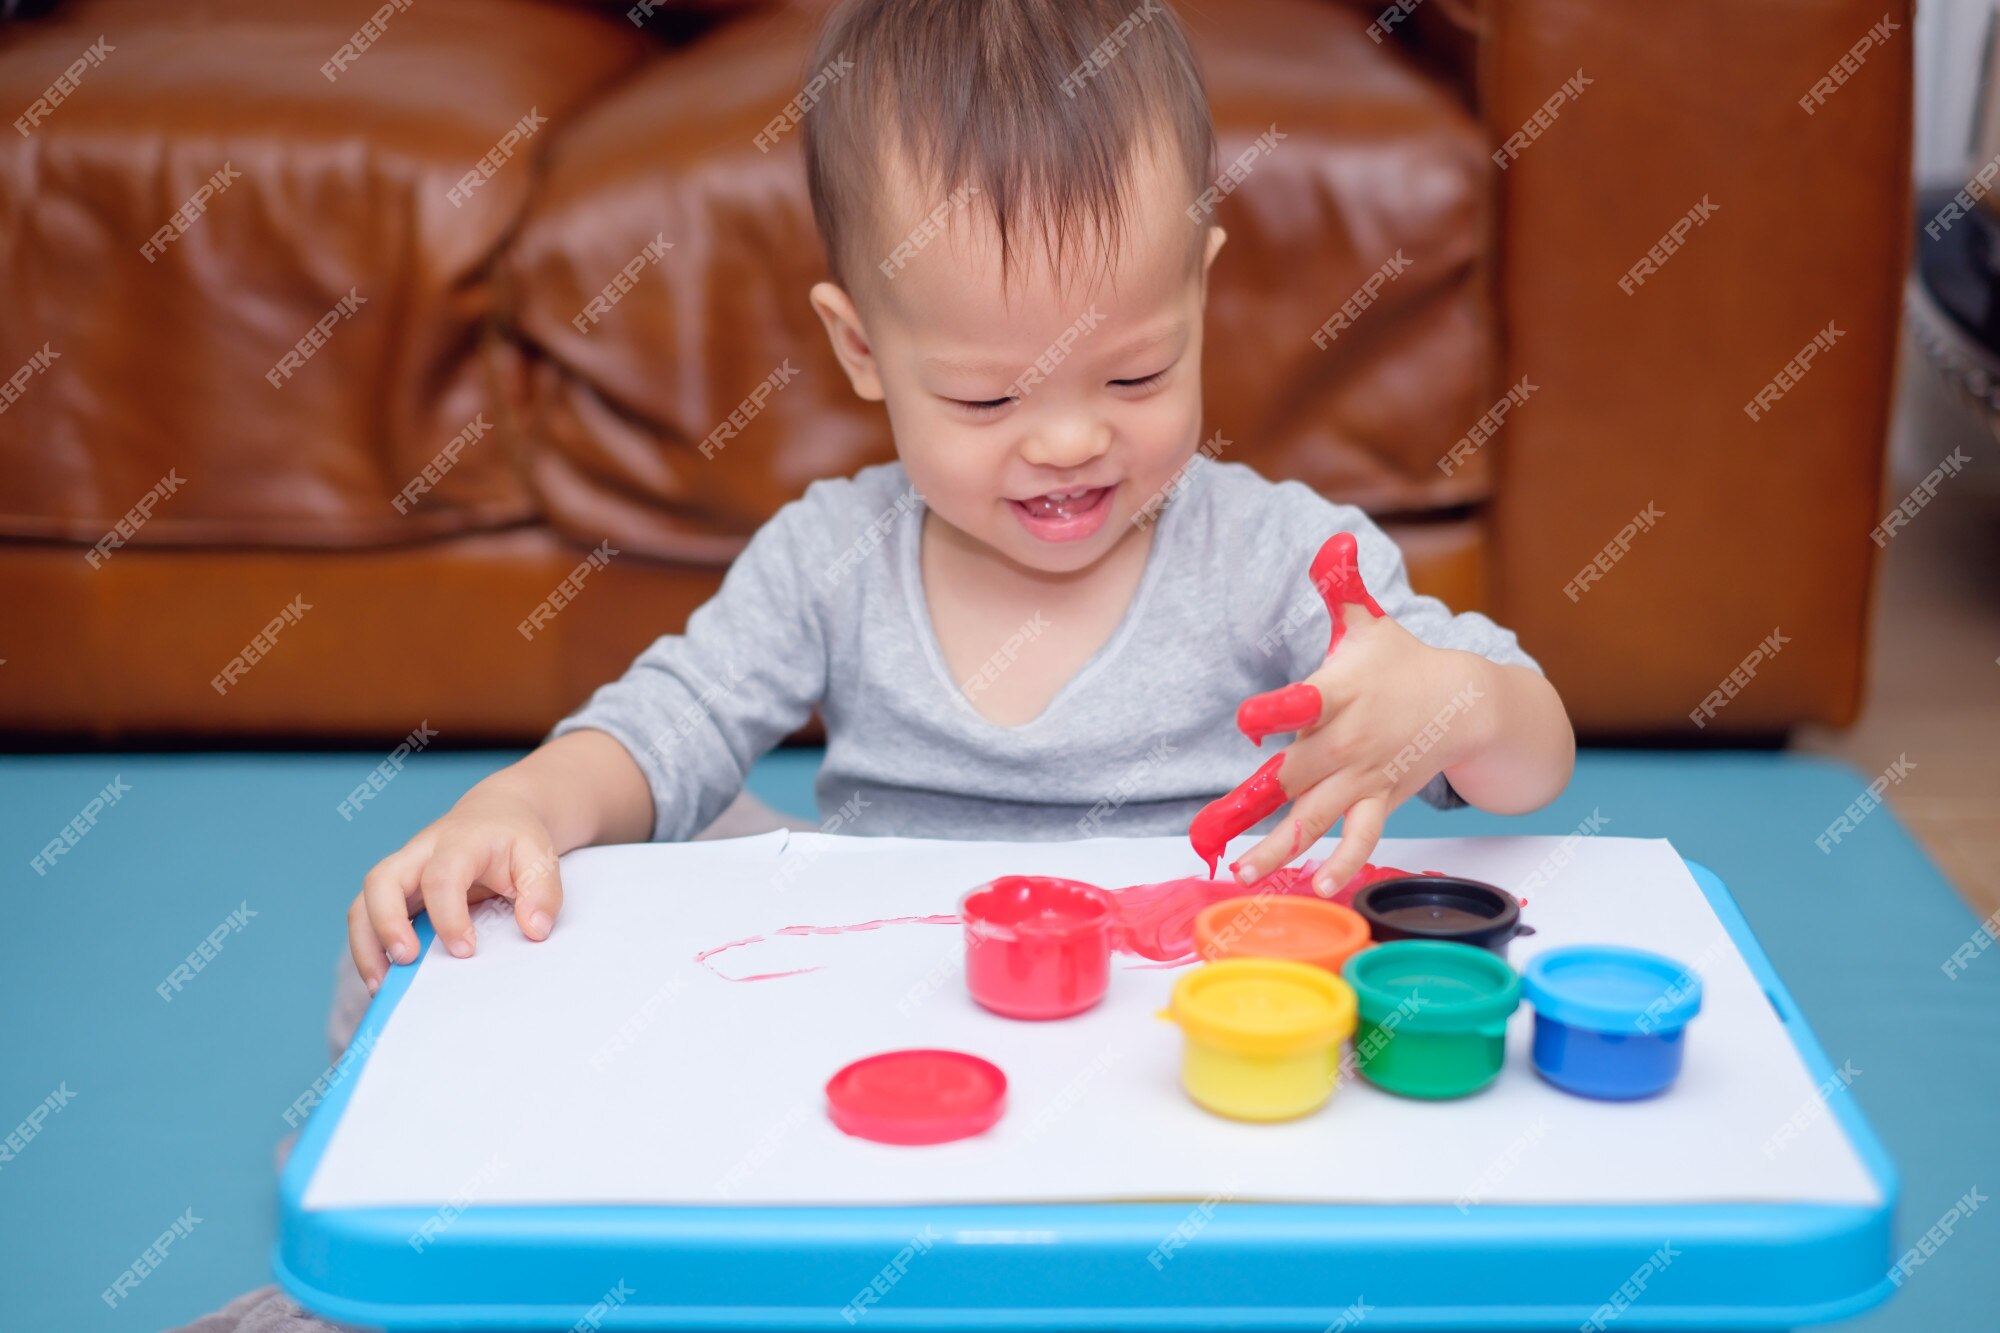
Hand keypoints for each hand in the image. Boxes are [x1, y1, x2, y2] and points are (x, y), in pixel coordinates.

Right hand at [347, 788, 566, 993]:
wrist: (497, 815)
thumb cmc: (514, 838)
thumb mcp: (539, 857)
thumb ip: (542, 892)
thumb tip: (534, 930)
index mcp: (458, 842)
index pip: (441, 876)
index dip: (449, 916)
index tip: (465, 950)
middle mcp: (419, 854)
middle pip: (381, 881)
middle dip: (387, 924)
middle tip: (406, 961)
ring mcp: (403, 872)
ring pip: (364, 903)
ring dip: (366, 945)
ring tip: (382, 986)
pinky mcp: (396, 892)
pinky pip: (368, 919)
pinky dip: (371, 949)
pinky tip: (386, 979)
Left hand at [1223, 609, 1496, 893]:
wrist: (1467, 702)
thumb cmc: (1402, 661)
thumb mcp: (1370, 623)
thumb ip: (1342, 589)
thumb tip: (1331, 543)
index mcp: (1340, 695)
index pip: (1306, 700)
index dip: (1278, 708)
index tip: (1250, 719)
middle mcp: (1349, 741)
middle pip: (1297, 775)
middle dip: (1254, 804)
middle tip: (1211, 833)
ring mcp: (1365, 777)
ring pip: (1317, 818)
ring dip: (1280, 847)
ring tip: (1246, 873)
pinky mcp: (1379, 801)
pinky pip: (1361, 838)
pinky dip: (1342, 863)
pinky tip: (1317, 886)